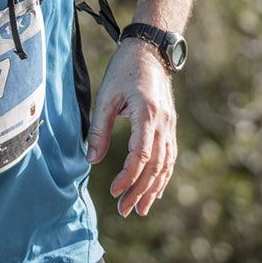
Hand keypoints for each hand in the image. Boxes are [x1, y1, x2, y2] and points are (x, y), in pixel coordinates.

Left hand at [87, 37, 177, 217]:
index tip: (114, 190)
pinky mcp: (170, 127)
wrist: (150, 51)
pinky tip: (155, 191)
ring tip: (140, 209)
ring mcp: (170, 126)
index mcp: (147, 114)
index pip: (141, 155)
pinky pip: (170, 157)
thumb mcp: (106, 97)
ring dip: (153, 189)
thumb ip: (99, 129)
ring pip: (166, 165)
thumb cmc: (124, 70)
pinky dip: (163, 177)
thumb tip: (91, 160)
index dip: (128, 176)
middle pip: (156, 166)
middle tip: (125, 210)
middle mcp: (164, 123)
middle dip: (140, 191)